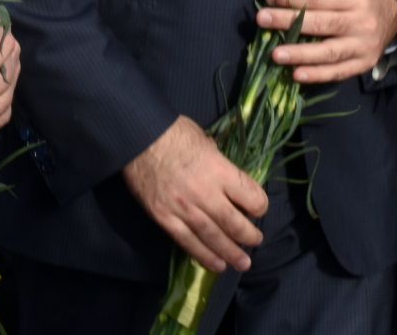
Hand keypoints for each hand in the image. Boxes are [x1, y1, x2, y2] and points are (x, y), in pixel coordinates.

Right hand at [122, 116, 266, 272]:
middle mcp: (205, 194)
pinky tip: (217, 265)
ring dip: (231, 252)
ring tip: (242, 263)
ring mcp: (184, 209)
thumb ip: (219, 163)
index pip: (250, 196)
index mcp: (219, 170)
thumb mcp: (206, 140)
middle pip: (234, 223)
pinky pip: (187, 242)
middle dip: (249, 235)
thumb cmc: (173, 132)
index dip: (259, 205)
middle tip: (256, 241)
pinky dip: (204, 256)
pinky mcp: (165, 218)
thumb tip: (228, 177)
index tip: (259, 208)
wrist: (137, 138)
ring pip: (213, 237)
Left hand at [256, 0, 396, 83]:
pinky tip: (296, 75)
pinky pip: (338, 72)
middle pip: (321, 23)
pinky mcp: (364, 64)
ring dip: (299, 54)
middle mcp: (362, 22)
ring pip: (328, 52)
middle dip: (288, 21)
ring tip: (274, 54)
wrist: (396, 14)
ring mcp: (364, 46)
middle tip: (262, 20)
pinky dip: (316, 75)